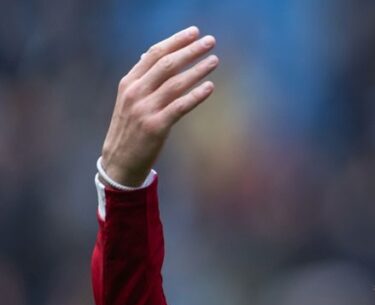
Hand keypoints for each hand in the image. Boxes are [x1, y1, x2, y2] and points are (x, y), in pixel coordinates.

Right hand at [100, 26, 218, 186]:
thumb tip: (150, 54)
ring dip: (197, 69)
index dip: (176, 41)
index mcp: (129, 82)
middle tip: (210, 41)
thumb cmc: (130, 128)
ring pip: (175, 83)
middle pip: (167, 64)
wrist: (120, 161)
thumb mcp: (130, 99)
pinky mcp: (156, 126)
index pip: (154, 53)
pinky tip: (210, 87)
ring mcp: (145, 109)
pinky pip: (180, 106)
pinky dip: (196, 95)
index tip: (195, 32)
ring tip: (214, 60)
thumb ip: (142, 78)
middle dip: (190, 50)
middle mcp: (136, 92)